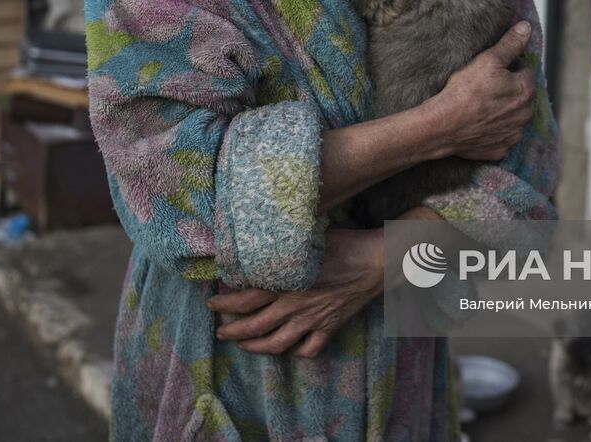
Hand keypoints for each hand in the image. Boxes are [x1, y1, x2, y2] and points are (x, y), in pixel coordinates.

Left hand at [207, 227, 382, 357]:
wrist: (377, 261)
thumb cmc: (344, 242)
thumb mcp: (308, 238)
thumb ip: (282, 245)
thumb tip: (258, 238)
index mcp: (286, 282)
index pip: (245, 299)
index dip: (225, 304)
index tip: (212, 302)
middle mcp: (295, 305)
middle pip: (255, 326)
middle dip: (233, 331)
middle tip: (220, 331)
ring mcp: (313, 320)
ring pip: (277, 343)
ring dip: (255, 347)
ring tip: (243, 346)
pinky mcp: (330, 327)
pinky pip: (309, 349)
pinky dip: (297, 353)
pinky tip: (289, 350)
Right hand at [428, 21, 535, 160]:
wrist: (443, 125)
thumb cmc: (465, 91)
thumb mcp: (488, 60)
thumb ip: (511, 44)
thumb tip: (527, 28)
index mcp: (526, 91)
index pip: (524, 70)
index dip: (508, 65)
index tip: (490, 67)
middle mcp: (525, 115)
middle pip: (520, 94)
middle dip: (508, 88)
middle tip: (483, 85)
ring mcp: (512, 134)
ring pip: (512, 116)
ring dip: (502, 109)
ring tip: (480, 104)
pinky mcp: (499, 149)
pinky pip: (500, 136)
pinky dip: (492, 129)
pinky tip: (478, 122)